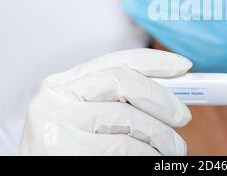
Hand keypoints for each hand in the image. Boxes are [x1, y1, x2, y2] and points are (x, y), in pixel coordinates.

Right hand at [19, 48, 191, 154]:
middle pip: (123, 81)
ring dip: (161, 135)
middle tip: (184, 116)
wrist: (42, 175)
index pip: (115, 61)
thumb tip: (172, 95)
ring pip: (128, 118)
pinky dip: (147, 154)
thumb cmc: (76, 151)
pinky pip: (124, 147)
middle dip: (162, 98)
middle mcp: (55, 97)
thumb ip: (122, 102)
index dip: (153, 61)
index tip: (183, 66)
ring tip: (173, 149)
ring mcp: (55, 123)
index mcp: (65, 84)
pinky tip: (153, 160)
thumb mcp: (93, 120)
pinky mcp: (61, 150)